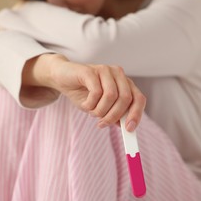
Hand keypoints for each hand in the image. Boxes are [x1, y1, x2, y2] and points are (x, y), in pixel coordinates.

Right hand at [29, 54, 145, 130]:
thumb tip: (126, 126)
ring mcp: (105, 70)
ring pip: (111, 96)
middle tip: (102, 123)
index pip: (139, 99)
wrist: (61, 77)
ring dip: (100, 110)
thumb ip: (115, 114)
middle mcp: (118, 74)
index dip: (136, 114)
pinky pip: (96, 92)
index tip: (129, 129)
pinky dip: (90, 104)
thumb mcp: (101, 107)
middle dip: (114, 116)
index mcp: (125, 83)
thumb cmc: (83, 92)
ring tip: (91, 111)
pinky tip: (85, 104)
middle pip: (126, 98)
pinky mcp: (91, 71)